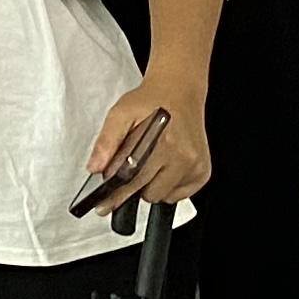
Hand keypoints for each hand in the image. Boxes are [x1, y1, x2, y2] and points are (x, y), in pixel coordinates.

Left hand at [83, 77, 210, 209]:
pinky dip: (167, 187)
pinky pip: (179, 195)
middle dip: (131, 188)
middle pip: (147, 191)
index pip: (132, 179)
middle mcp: (180, 155)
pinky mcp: (203, 172)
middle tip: (127, 171)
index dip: (116, 195)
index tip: (103, 206)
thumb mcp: (119, 114)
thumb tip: (95, 167)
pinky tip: (164, 166)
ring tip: (149, 162)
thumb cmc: (148, 102)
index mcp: (159, 140)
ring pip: (162, 196)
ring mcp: (194, 165)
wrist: (178, 92)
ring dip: (150, 186)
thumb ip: (106, 142)